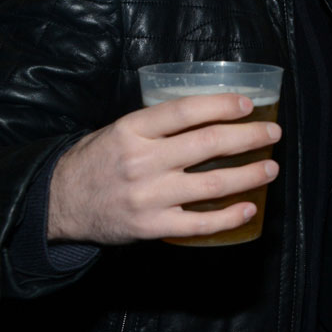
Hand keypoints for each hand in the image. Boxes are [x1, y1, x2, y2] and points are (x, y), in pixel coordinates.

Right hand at [47, 93, 281, 243]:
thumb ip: (158, 124)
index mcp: (132, 130)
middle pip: (207, 144)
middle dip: (248, 137)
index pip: (184, 111)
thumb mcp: (120, 130)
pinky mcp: (151, 227)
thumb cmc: (98, 160)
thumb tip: (212, 112)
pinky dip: (228, 217)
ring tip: (271, 169)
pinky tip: (249, 209)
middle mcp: (142, 160)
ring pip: (211, 185)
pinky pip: (198, 224)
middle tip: (273, 134)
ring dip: (248, 176)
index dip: (221, 105)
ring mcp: (148, 196)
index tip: (248, 105)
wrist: (59, 202)